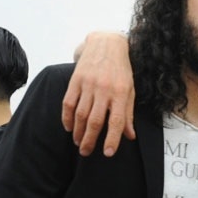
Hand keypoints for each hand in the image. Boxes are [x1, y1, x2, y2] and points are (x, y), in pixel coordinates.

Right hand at [62, 31, 135, 156]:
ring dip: (78, 132)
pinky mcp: (75, 80)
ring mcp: (88, 84)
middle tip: (86, 152)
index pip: (116, 121)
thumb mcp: (130, 91)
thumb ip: (128, 114)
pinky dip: (67, 117)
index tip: (108, 153)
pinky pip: (68, 103)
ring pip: (80, 114)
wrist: (106, 44)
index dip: (112, 139)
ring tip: (79, 143)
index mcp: (121, 93)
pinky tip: (69, 128)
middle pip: (95, 121)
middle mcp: (104, 90)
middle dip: (90, 140)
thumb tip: (129, 136)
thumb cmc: (121, 71)